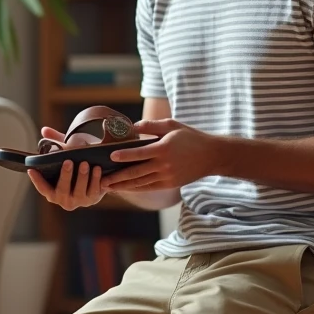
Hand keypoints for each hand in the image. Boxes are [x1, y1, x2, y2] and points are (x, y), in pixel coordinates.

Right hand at [27, 126, 108, 210]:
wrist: (94, 179)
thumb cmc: (73, 167)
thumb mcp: (64, 156)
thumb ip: (55, 143)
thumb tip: (45, 130)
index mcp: (53, 192)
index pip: (42, 188)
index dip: (36, 180)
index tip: (32, 169)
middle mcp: (64, 200)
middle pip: (62, 189)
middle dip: (65, 175)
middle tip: (68, 161)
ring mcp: (79, 201)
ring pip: (79, 190)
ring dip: (82, 176)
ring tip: (84, 163)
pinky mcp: (93, 199)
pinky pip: (94, 190)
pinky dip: (95, 179)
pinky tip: (97, 168)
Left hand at [101, 118, 217, 191]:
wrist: (212, 156)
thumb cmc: (191, 137)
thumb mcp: (172, 125)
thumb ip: (152, 125)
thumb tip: (133, 125)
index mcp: (163, 148)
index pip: (139, 153)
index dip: (124, 156)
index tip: (111, 157)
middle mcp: (164, 165)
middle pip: (136, 173)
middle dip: (117, 177)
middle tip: (101, 180)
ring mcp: (167, 176)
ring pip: (140, 183)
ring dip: (123, 186)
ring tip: (107, 187)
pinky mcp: (170, 184)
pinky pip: (149, 187)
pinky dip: (135, 188)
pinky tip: (124, 188)